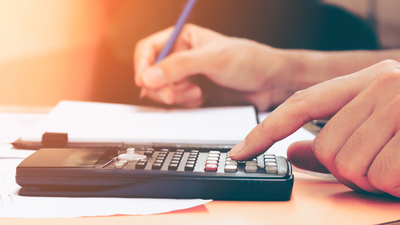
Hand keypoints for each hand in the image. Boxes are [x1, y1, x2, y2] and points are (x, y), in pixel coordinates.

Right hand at [134, 24, 301, 110]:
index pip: (148, 49)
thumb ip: (179, 66)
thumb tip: (148, 76)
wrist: (269, 83)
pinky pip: (176, 102)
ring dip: (176, 96)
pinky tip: (201, 98)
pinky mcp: (193, 93)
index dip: (142, 65)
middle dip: (162, 86)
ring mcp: (187, 76)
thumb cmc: (248, 61)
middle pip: (151, 74)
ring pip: (162, 90)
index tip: (145, 80)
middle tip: (175, 94)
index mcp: (183, 39)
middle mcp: (182, 57)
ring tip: (198, 93)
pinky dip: (185, 104)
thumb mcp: (212, 59)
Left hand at [228, 60, 399, 196]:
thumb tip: (291, 152)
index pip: (301, 104)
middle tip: (374, 161)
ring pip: (346, 164)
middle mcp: (382, 86)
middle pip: (324, 147)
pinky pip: (378, 177)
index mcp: (368, 80)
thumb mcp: (376, 125)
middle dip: (344, 167)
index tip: (241, 151)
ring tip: (392, 163)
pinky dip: (390, 185)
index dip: (266, 130)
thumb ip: (332, 138)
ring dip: (368, 178)